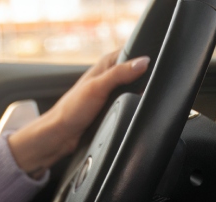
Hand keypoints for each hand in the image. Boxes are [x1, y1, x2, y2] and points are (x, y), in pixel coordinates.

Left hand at [8, 51, 149, 177]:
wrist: (61, 135)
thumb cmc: (72, 110)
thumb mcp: (98, 87)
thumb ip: (120, 74)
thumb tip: (143, 62)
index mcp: (106, 63)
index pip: (132, 52)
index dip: (144, 57)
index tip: (154, 67)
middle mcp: (110, 76)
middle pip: (137, 72)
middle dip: (145, 79)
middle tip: (148, 89)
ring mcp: (112, 93)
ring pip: (135, 90)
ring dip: (140, 95)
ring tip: (143, 100)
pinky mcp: (113, 109)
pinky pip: (130, 105)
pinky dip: (134, 107)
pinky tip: (135, 111)